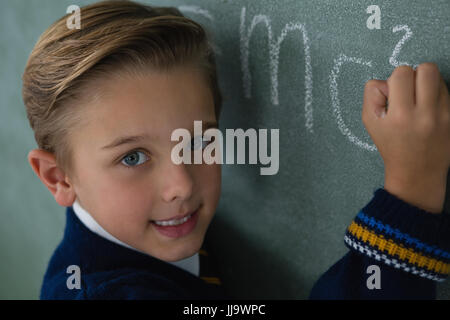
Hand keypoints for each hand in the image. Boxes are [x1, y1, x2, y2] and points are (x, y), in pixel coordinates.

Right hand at [362, 63, 449, 212]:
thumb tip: (387, 80)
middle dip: (415, 74)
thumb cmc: (390, 144)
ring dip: (427, 83)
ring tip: (419, 99)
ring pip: (439, 78)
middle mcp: (425, 114)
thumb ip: (372, 94)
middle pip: (426, 69)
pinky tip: (429, 108)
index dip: (395, 78)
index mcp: (400, 115)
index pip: (402, 73)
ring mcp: (444, 116)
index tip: (394, 92)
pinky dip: (437, 94)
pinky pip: (447, 91)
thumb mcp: (370, 121)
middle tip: (409, 90)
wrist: (416, 172)